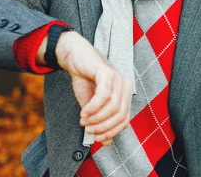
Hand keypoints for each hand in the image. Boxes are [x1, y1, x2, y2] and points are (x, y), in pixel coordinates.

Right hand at [56, 31, 131, 145]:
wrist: (75, 58)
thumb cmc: (85, 80)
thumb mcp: (93, 106)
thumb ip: (100, 122)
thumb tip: (105, 143)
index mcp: (125, 95)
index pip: (125, 120)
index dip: (111, 132)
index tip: (97, 138)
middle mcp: (125, 86)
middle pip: (120, 115)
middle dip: (103, 127)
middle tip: (88, 129)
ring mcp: (118, 78)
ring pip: (113, 107)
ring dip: (96, 118)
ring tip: (84, 121)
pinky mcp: (107, 72)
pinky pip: (103, 96)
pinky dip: (93, 108)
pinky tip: (84, 112)